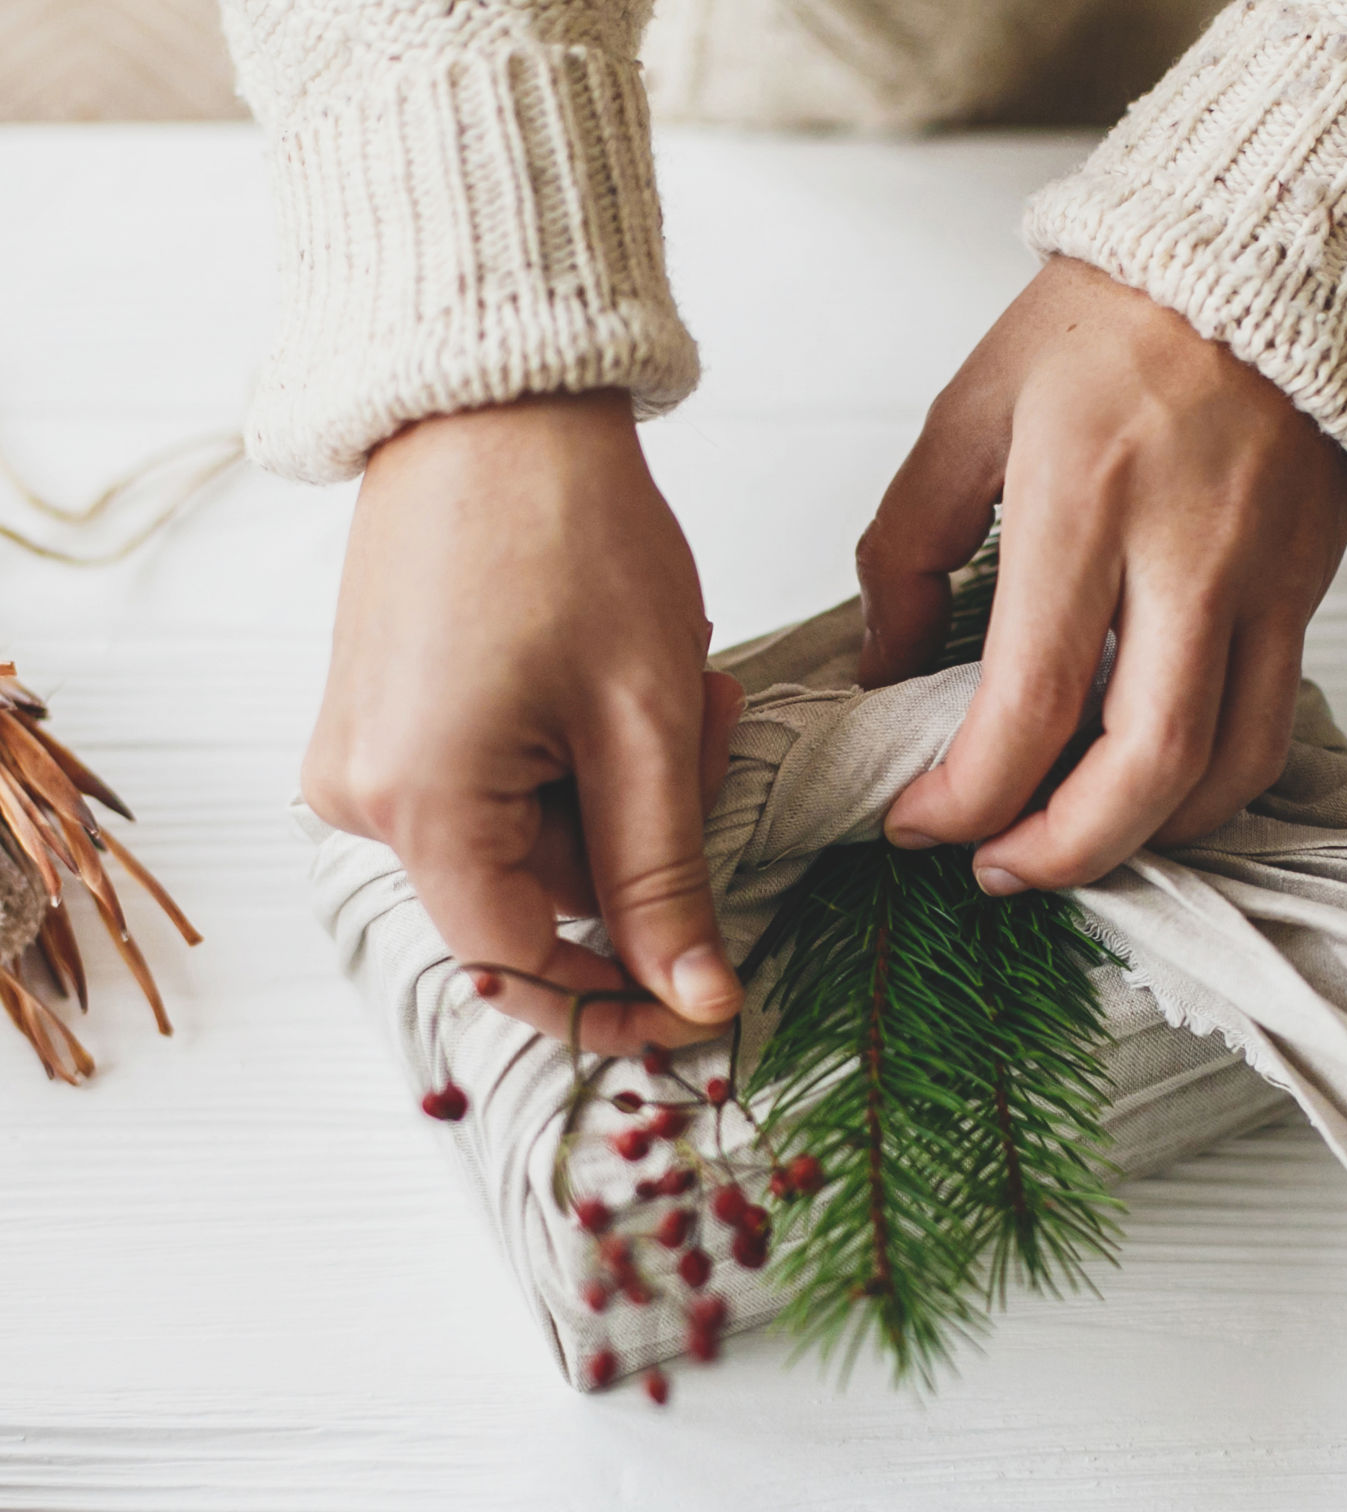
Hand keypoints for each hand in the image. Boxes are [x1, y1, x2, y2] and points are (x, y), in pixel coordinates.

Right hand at [303, 391, 745, 1053]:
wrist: (492, 403)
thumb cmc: (567, 533)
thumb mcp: (644, 723)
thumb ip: (664, 878)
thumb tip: (694, 1001)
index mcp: (420, 808)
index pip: (525, 964)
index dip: (621, 994)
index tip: (705, 1000)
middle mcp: (364, 796)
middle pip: (540, 893)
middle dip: (644, 834)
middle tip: (709, 728)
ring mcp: (365, 755)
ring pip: (530, 839)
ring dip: (620, 784)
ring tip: (668, 682)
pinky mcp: (384, 720)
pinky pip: (498, 787)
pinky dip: (575, 754)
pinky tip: (612, 679)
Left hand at [857, 256, 1346, 890]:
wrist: (1278, 250)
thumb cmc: (1115, 319)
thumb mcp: (973, 407)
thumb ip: (909, 543)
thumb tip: (887, 666)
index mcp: (1080, 498)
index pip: (1028, 700)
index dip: (966, 795)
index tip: (917, 822)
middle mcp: (1185, 552)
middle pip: (1143, 766)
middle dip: (1061, 852)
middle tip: (995, 870)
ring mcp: (1262, 580)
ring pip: (1224, 770)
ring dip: (1139, 839)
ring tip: (1064, 843)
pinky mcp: (1309, 593)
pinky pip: (1272, 732)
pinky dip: (1210, 794)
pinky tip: (1147, 794)